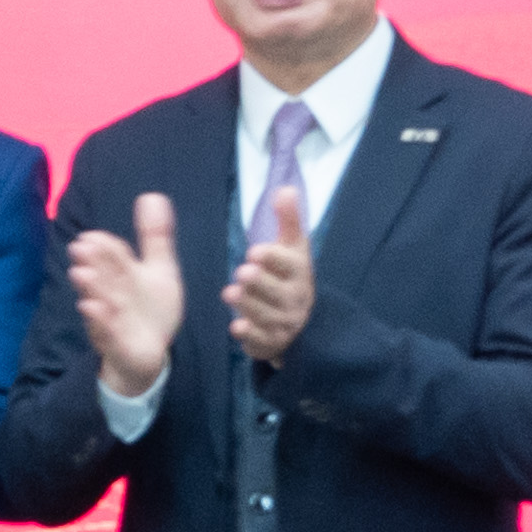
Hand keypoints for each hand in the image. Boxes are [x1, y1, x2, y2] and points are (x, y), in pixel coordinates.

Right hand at [66, 191, 183, 391]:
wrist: (148, 353)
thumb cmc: (150, 309)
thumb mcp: (160, 270)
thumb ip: (155, 237)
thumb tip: (152, 196)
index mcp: (122, 273)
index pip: (111, 254)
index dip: (102, 245)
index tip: (91, 236)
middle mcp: (112, 292)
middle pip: (102, 273)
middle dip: (92, 261)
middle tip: (81, 247)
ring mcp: (111, 317)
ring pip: (99, 299)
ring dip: (91, 287)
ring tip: (82, 274)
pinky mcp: (115, 341)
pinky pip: (105, 330)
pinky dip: (99, 320)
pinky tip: (93, 308)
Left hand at [222, 182, 315, 365]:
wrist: (301, 320)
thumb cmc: (289, 276)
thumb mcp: (293, 247)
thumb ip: (288, 220)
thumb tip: (285, 188)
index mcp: (300, 272)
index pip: (291, 265)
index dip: (274, 258)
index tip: (254, 251)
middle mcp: (295, 299)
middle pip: (279, 293)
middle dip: (260, 282)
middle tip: (242, 272)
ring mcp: (285, 323)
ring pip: (267, 316)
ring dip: (249, 305)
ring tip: (229, 294)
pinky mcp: (271, 342)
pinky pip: (261, 341)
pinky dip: (249, 336)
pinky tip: (235, 328)